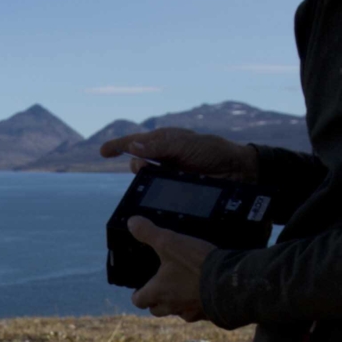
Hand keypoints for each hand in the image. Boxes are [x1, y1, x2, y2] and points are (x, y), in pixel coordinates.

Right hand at [97, 126, 257, 181]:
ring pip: (146, 181)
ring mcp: (170, 177)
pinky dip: (154, 197)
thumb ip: (158, 147)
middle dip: (136, 166)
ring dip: (145, 182)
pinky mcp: (177, 192)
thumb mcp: (184, 145)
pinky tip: (154, 200)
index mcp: (165, 142)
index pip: (136, 142)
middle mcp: (165, 159)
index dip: (118, 145)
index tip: (103, 152)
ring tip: (153, 182)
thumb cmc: (212, 151)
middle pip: (138, 164)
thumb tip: (132, 147)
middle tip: (142, 168)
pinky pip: (159, 195)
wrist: (238, 171)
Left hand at [127, 217, 212, 320]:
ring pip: (178, 312)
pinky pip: (199, 312)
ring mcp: (192, 312)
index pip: (139, 301)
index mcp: (159, 292)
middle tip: (161, 287)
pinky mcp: (209, 314)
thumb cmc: (195, 265)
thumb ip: (149, 233)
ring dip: (178, 303)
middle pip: (157, 310)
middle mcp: (172, 307)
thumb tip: (132, 222)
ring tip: (184, 288)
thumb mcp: (170, 242)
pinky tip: (204, 292)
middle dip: (156, 301)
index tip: (140, 288)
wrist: (228, 283)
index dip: (138, 295)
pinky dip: (198, 304)